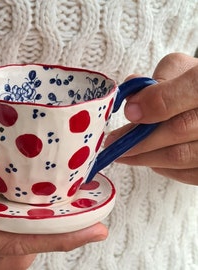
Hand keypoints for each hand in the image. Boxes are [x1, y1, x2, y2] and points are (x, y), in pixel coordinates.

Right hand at [0, 109, 107, 269]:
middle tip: (92, 218)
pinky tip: (41, 209)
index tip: (88, 227)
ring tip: (76, 213)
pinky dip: (24, 222)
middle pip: (13, 248)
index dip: (48, 238)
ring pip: (9, 242)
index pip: (3, 244)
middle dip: (54, 236)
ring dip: (42, 231)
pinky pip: (0, 229)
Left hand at [105, 53, 197, 184]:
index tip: (129, 112)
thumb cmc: (193, 84)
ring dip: (144, 156)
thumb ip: (156, 80)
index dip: (155, 101)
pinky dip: (163, 168)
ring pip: (180, 155)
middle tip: (112, 142)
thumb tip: (130, 99)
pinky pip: (187, 173)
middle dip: (138, 137)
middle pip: (179, 128)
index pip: (191, 88)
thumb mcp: (180, 70)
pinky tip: (148, 159)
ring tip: (122, 153)